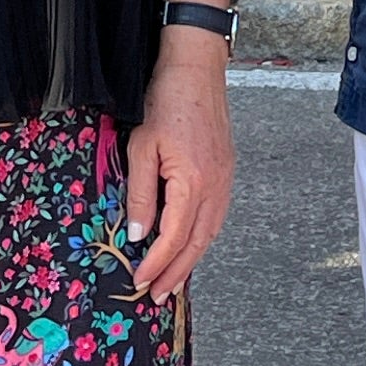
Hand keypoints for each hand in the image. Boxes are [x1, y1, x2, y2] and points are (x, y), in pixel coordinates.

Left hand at [127, 43, 234, 300]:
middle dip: (177, 273)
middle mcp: (216, 187)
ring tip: (173, 280)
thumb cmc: (165, 102)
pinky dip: (201, 237)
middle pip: (197, 243)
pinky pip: (216, 216)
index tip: (139, 281)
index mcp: (193, 182)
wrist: (196, 69)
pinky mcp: (226, 171)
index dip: (156, 264)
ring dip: (191, 259)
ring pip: (210, 232)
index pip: (173, 237)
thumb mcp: (141, 147)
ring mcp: (226, 180)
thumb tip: (139, 235)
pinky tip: (189, 244)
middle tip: (158, 297)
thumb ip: (141, 194)